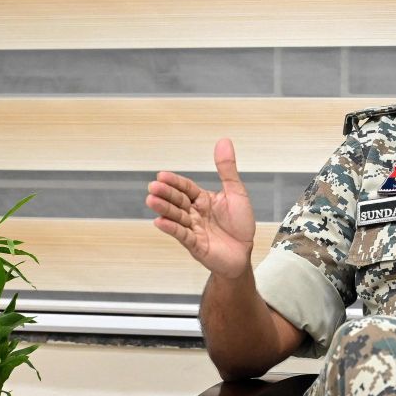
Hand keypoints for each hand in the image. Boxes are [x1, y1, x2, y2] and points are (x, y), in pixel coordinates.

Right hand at [146, 138, 255, 278]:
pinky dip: (171, 228)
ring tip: (151, 201)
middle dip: (165, 194)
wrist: (244, 253)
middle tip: (153, 187)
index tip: (162, 175)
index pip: (186, 188)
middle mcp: (194, 213)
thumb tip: (224, 141)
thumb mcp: (236, 192)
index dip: (175, 182)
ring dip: (164, 209)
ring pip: (176, 217)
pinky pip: (182, 235)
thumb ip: (227, 169)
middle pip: (178, 201)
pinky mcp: (195, 245)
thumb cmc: (240, 224)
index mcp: (202, 200)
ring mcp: (193, 229)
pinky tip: (160, 221)